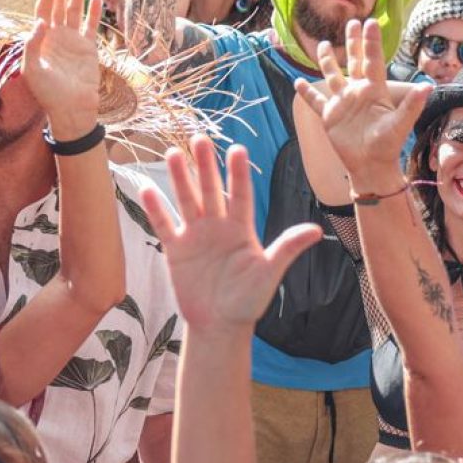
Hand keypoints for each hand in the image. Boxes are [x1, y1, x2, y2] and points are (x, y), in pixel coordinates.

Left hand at [22, 0, 103, 131]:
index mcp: (41, 39)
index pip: (43, 8)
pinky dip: (94, 11)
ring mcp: (73, 41)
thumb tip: (38, 21)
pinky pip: (91, 25)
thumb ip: (31, 46)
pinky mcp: (88, 48)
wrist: (71, 110)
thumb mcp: (32, 71)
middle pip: (59, 4)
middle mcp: (56, 36)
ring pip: (76, 10)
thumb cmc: (48, 94)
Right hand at [143, 136, 322, 331]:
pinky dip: (156, 208)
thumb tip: (316, 230)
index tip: (237, 149)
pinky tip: (147, 189)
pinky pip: (164, 225)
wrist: (220, 324)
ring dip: (179, 178)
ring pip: (186, 200)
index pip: (240, 194)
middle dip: (205, 165)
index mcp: (241, 228)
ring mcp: (195, 235)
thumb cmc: (248, 300)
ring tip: (173, 153)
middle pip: (210, 190)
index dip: (238, 173)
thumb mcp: (269, 272)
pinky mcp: (176, 249)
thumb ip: (287, 248)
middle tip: (199, 138)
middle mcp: (217, 226)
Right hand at [296, 20, 430, 189]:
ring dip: (328, 61)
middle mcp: (358, 92)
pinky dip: (306, 93)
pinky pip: (316, 101)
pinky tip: (298, 83)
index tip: (369, 22)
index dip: (370, 42)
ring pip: (333, 76)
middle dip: (353, 42)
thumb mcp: (399, 123)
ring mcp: (342, 103)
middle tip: (351, 22)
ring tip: (325, 45)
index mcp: (374, 90)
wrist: (370, 166)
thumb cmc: (387, 145)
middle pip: (354, 61)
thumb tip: (429, 86)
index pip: (372, 60)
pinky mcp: (329, 116)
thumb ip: (412, 104)